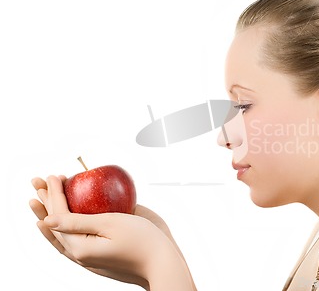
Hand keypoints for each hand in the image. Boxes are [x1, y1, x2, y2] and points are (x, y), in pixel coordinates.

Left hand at [30, 176, 195, 289]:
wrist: (162, 264)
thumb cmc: (142, 241)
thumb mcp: (110, 225)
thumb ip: (78, 221)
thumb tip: (48, 219)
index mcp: (80, 247)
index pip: (59, 215)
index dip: (54, 193)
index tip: (53, 175)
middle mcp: (80, 255)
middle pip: (55, 224)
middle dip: (46, 201)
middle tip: (37, 182)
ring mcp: (88, 258)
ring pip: (60, 235)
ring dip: (50, 215)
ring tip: (39, 203)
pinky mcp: (97, 258)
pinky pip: (72, 242)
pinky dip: (63, 229)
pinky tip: (64, 222)